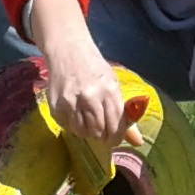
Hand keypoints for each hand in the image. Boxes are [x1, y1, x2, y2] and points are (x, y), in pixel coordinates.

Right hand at [25, 0, 125, 141]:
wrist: (68, 51)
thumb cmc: (94, 68)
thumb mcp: (113, 85)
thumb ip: (124, 114)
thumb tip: (138, 143)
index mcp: (109, 90)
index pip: (116, 125)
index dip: (116, 137)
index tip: (114, 140)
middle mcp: (91, 97)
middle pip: (99, 131)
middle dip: (102, 135)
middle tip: (100, 131)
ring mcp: (72, 102)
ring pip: (83, 132)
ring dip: (87, 131)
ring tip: (87, 120)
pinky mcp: (57, 106)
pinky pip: (68, 127)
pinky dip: (73, 125)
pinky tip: (75, 113)